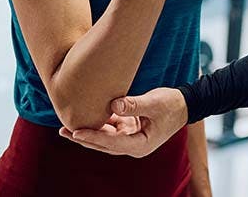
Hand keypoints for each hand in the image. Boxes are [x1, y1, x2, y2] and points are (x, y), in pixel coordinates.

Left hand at [59, 87, 187, 156]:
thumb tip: (113, 105)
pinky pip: (110, 129)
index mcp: (141, 145)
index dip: (93, 137)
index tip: (76, 131)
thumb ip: (134, 104)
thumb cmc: (171, 104)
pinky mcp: (129, 129)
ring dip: (88, 132)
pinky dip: (98, 123)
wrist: (184, 104)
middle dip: (83, 138)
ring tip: (66, 127)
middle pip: (103, 144)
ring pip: (104, 138)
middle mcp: (134, 145)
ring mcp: (131, 138)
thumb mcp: (154, 103)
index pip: (111, 143)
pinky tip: (83, 116)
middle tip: (63, 131)